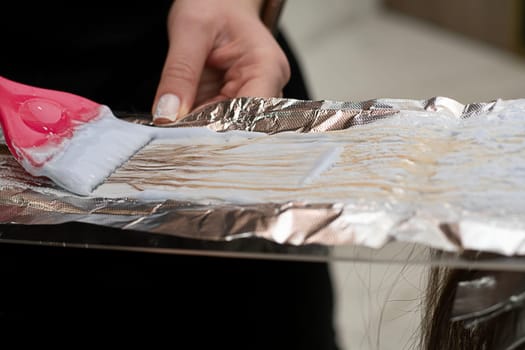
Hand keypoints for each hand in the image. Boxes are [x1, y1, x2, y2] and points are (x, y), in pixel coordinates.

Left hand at [152, 0, 289, 123]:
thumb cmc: (213, 3)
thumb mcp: (190, 29)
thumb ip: (179, 72)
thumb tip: (168, 114)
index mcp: (266, 67)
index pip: (251, 113)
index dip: (220, 130)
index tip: (184, 134)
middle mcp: (267, 86)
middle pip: (240, 126)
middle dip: (205, 133)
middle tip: (170, 135)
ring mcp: (252, 96)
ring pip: (227, 129)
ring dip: (198, 131)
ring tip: (172, 129)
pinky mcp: (235, 101)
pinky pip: (216, 121)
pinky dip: (196, 124)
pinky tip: (178, 124)